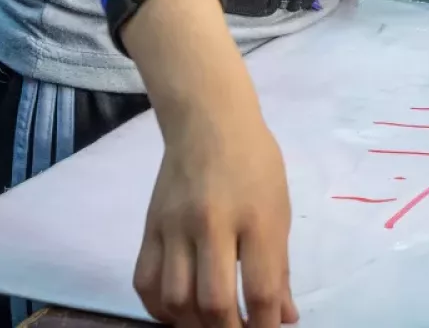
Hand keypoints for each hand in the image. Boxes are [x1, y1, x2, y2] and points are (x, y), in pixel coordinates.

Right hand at [126, 0, 298, 326]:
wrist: (207, 121)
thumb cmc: (254, 165)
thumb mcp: (279, 212)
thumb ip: (279, 268)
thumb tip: (283, 318)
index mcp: (256, 218)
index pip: (261, 290)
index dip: (266, 326)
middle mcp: (213, 224)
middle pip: (214, 302)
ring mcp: (175, 226)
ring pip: (176, 298)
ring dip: (194, 324)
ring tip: (209, 324)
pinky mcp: (150, 227)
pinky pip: (145, 281)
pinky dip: (160, 308)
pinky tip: (178, 311)